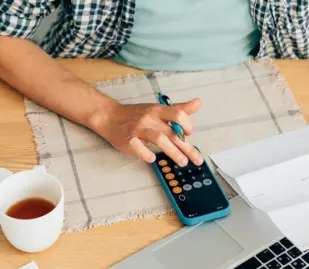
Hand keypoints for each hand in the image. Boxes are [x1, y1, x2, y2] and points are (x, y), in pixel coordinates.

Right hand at [88, 98, 203, 166]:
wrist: (109, 116)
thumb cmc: (136, 114)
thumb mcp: (158, 108)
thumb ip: (179, 109)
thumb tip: (199, 102)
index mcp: (158, 110)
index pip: (178, 114)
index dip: (187, 125)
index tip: (189, 134)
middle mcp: (149, 118)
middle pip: (172, 132)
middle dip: (187, 147)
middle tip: (196, 159)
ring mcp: (138, 129)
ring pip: (159, 140)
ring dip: (173, 152)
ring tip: (182, 161)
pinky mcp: (127, 140)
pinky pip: (138, 148)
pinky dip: (146, 154)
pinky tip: (153, 159)